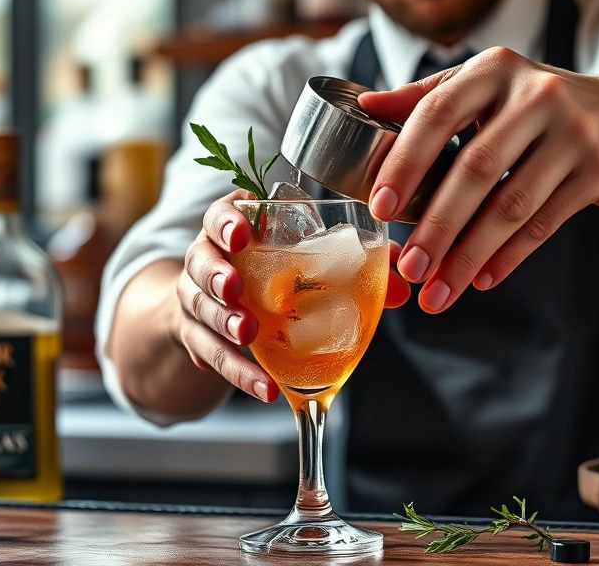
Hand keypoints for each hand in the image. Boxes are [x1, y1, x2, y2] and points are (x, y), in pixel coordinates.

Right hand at [175, 190, 409, 401]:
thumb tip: (401, 283)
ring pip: (200, 309)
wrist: (219, 307)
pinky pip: (210, 355)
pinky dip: (238, 372)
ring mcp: (196, 300)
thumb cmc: (270, 272)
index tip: (242, 233)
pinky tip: (262, 383)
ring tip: (249, 335)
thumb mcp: (302, 259)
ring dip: (225, 323)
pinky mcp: (196, 339)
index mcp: (234, 230)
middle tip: (235, 289)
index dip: (226, 221)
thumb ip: (352, 265)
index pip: (219, 214)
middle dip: (217, 275)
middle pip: (200, 261)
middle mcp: (207, 260)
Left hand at [358, 47, 598, 312]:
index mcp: (494, 70)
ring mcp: (573, 131)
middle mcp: (536, 94)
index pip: (438, 113)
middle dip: (436, 226)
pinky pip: (544, 224)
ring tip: (437, 291)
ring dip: (469, 255)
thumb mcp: (486, 88)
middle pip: (475, 169)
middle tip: (409, 267)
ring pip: (510, 206)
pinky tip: (480, 279)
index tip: (380, 207)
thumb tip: (365, 108)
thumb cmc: (538, 107)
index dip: (405, 162)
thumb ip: (429, 97)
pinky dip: (508, 257)